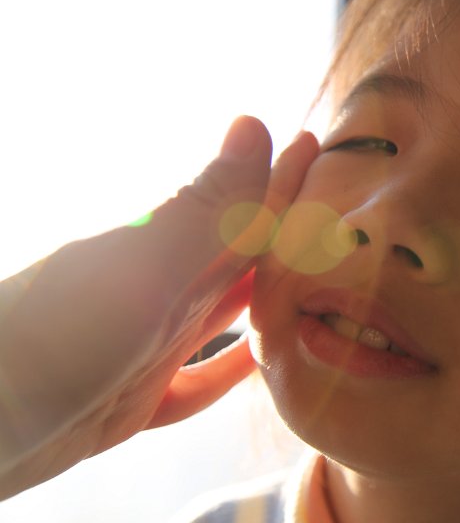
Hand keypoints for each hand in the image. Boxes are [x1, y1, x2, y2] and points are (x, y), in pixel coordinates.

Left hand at [0, 117, 318, 498]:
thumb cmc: (54, 339)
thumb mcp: (145, 268)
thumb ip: (208, 210)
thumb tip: (254, 122)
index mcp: (166, 250)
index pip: (244, 203)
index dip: (283, 174)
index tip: (322, 142)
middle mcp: (162, 290)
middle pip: (241, 255)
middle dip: (287, 229)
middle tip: (341, 211)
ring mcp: (149, 345)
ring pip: (226, 313)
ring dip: (269, 296)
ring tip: (319, 286)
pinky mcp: (136, 400)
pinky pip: (199, 383)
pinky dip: (231, 372)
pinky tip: (258, 366)